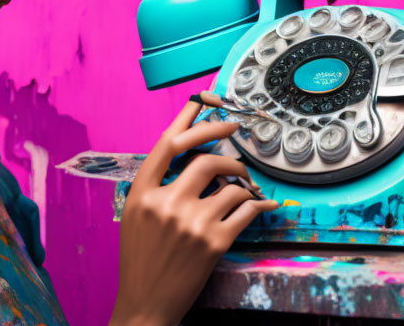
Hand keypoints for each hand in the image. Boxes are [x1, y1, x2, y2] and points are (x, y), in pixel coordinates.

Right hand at [109, 101, 279, 325]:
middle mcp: (166, 203)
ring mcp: (191, 223)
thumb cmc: (142, 260)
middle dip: (226, 146)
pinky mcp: (214, 242)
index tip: (204, 100)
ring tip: (245, 185)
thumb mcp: (137, 216)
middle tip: (237, 133)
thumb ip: (158, 186)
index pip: (168, 144)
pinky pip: (247, 211)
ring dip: (243, 181)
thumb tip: (189, 156)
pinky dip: (260, 205)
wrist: (145, 303)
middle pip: (204, 158)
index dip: (189, 118)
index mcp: (142, 193)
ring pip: (231, 184)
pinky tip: (267, 205)